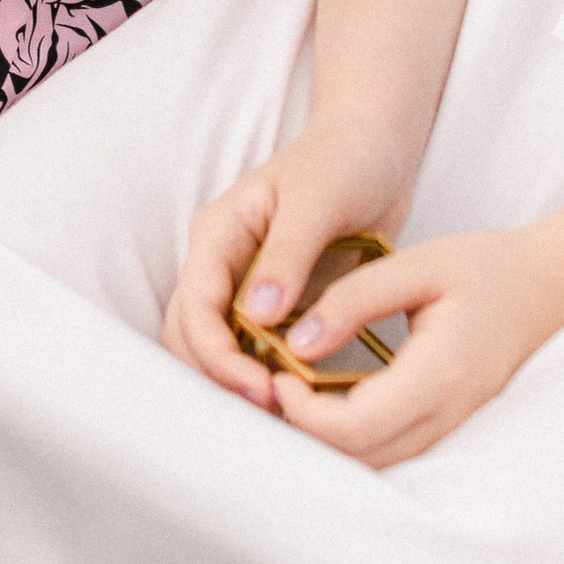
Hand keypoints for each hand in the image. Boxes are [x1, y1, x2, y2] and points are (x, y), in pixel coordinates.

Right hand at [162, 114, 421, 412]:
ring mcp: (243, 285)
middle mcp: (221, 263)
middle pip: (191, 337)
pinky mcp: (273, 303)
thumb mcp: (319, 199)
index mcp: (219, 233)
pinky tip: (295, 398)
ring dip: (236, 385)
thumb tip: (256, 316)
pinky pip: (252, 350)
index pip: (196, 308)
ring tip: (283, 415)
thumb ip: (287, 254)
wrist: (373, 148)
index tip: (260, 389)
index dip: (218, 356)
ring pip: (215, 349)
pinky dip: (263, 377)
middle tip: (271, 413)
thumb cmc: (345, 161)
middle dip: (219, 380)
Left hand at [264, 222, 563, 468]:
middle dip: (307, 433)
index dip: (304, 414)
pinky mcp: (452, 425)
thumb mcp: (415, 265)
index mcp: (438, 374)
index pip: (356, 428)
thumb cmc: (485, 267)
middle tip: (273, 383)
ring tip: (295, 390)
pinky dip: (356, 437)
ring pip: (378, 464)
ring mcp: (454, 427)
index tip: (277, 373)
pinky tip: (331, 399)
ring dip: (329, 440)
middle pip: (362, 459)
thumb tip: (294, 343)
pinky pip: (396, 450)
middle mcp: (447, 415)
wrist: (552, 286)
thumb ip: (353, 300)